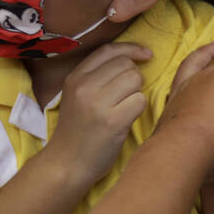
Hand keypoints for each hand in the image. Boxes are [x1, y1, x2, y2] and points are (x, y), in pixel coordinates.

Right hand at [47, 43, 151, 187]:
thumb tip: (133, 58)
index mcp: (75, 77)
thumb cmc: (77, 130)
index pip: (109, 50)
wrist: (67, 164)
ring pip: (135, 80)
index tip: (146, 55)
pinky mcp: (113, 121)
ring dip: (137, 93)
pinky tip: (126, 119)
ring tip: (124, 108)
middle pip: (126, 65)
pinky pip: (140, 101)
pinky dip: (138, 109)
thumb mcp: (77, 96)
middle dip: (134, 77)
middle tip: (127, 96)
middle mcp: (84, 86)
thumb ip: (97, 76)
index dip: (132, 49)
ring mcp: (98, 104)